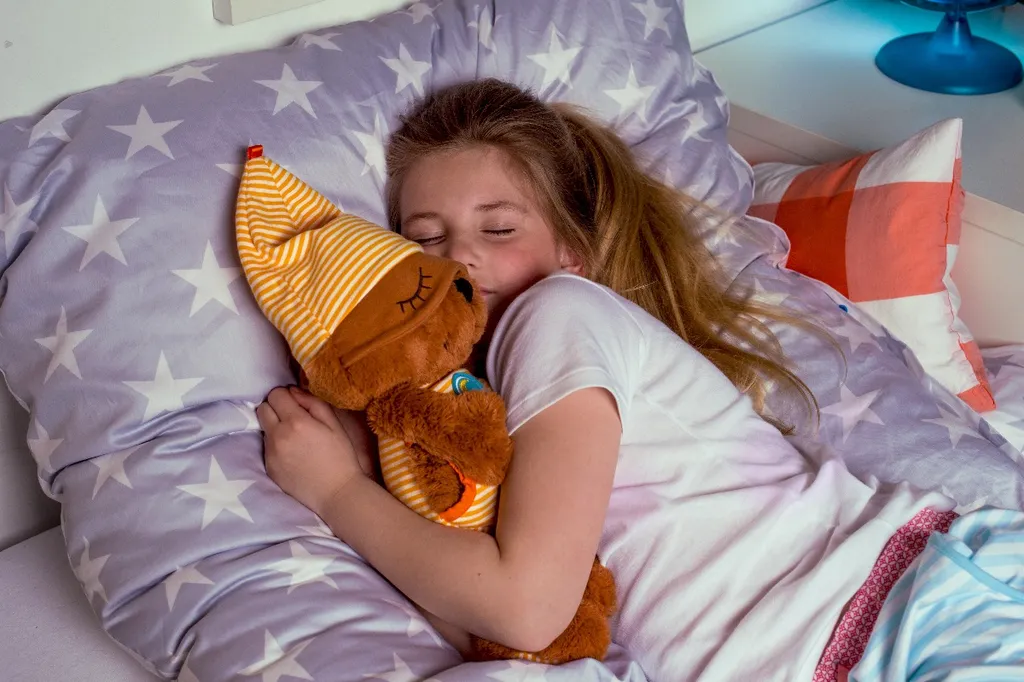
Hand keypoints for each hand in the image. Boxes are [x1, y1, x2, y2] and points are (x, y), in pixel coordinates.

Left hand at [257, 386, 365, 516]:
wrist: (336, 493)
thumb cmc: (341, 456)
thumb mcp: (334, 424)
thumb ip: (312, 402)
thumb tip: (293, 391)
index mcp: (295, 422)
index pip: (275, 394)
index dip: (286, 395)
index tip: (297, 404)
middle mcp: (277, 435)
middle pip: (262, 408)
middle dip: (275, 408)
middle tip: (293, 418)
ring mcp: (270, 453)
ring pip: (264, 428)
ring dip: (275, 427)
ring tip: (296, 440)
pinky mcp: (268, 468)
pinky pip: (267, 448)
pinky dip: (277, 446)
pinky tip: (294, 455)